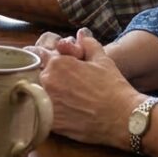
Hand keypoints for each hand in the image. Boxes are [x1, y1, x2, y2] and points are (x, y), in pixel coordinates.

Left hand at [36, 29, 144, 148]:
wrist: (122, 118)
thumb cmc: (113, 87)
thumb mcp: (103, 60)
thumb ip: (88, 44)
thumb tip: (80, 34)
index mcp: (57, 63)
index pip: (37, 55)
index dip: (41, 57)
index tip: (43, 63)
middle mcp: (48, 81)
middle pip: (35, 75)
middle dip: (42, 76)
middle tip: (55, 83)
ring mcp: (47, 102)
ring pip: (35, 94)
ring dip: (40, 93)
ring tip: (55, 98)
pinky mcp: (50, 122)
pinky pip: (40, 113)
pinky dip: (43, 111)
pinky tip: (55, 112)